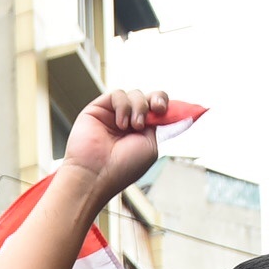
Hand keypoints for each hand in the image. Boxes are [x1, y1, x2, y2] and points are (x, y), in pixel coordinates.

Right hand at [61, 89, 169, 206]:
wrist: (97, 174)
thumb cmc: (122, 168)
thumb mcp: (151, 146)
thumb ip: (159, 126)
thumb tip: (171, 111)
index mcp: (141, 132)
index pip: (157, 110)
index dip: (164, 104)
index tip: (167, 110)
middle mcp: (128, 122)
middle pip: (148, 98)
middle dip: (157, 100)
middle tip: (158, 109)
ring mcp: (113, 115)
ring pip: (135, 94)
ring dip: (139, 107)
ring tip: (134, 126)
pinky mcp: (98, 108)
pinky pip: (118, 95)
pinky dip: (123, 106)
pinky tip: (120, 123)